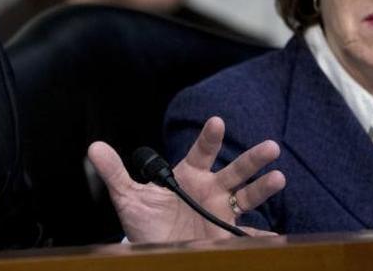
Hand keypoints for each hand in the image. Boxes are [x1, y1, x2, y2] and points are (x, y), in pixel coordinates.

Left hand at [88, 116, 284, 242]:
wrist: (155, 249)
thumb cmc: (146, 222)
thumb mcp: (128, 198)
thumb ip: (115, 172)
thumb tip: (94, 147)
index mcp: (189, 176)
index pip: (202, 152)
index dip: (210, 138)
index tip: (217, 122)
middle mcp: (210, 189)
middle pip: (235, 170)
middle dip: (253, 159)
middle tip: (271, 147)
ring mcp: (220, 211)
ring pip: (247, 196)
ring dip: (263, 187)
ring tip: (278, 178)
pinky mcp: (226, 234)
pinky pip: (247, 234)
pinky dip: (262, 236)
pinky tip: (276, 236)